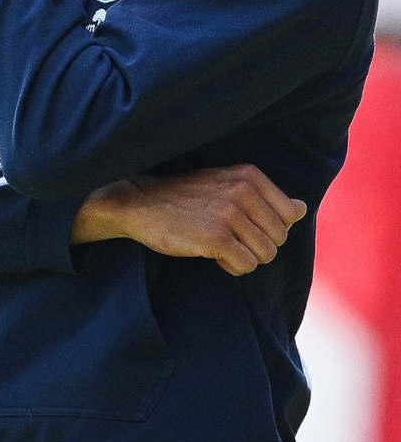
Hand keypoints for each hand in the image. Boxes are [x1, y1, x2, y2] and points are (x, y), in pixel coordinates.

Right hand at [72, 164, 307, 275]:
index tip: (242, 222)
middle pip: (279, 238)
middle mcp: (242, 191)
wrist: (139, 202)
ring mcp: (229, 214)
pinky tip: (210, 252)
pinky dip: (230, 265)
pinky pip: (245, 266)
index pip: (290, 215)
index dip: (268, 226)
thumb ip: (264, 196)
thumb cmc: (184, 196)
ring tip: (217, 242)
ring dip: (243, 256)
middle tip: (226, 234)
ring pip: (265, 255)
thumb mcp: (225, 184)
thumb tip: (302, 208)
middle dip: (256, 244)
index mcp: (248, 175)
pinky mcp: (215, 237)